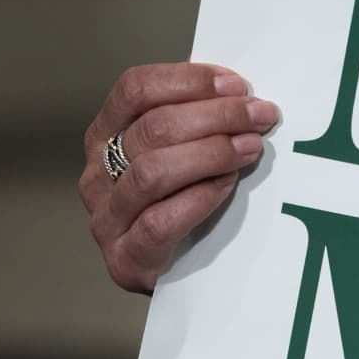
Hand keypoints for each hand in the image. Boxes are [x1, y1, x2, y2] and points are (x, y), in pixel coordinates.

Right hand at [78, 63, 279, 293]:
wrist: (179, 278)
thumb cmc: (185, 204)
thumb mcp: (183, 153)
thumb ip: (197, 121)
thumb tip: (238, 89)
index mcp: (106, 136)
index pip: (134, 90)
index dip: (188, 80)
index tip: (237, 84)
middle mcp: (97, 173)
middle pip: (151, 128)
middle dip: (216, 115)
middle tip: (261, 116)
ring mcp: (106, 218)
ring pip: (153, 171)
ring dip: (211, 153)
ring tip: (251, 148)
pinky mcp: (125, 259)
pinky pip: (159, 221)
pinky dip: (198, 198)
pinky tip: (227, 186)